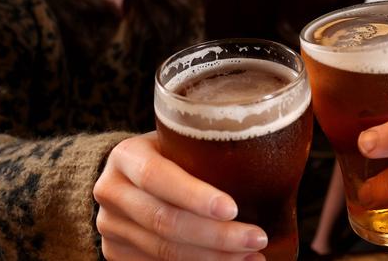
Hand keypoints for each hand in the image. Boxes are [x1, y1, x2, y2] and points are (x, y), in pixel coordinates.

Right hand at [94, 132, 266, 259]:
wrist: (128, 174)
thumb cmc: (169, 152)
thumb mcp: (179, 140)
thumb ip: (207, 148)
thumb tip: (276, 157)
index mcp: (126, 155)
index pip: (157, 177)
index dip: (194, 196)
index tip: (232, 208)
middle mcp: (111, 191)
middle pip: (164, 221)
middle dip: (216, 236)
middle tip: (256, 238)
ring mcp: (111, 226)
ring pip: (164, 251)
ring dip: (213, 258)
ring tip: (251, 255)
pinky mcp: (116, 252)